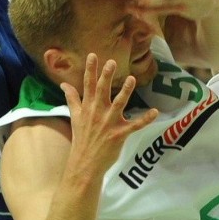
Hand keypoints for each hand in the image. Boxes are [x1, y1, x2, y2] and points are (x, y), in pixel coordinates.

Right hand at [61, 54, 157, 172]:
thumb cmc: (81, 138)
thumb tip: (63, 84)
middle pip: (102, 91)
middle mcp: (97, 113)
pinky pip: (135, 125)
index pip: (88, 85)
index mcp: (87, 107)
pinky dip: (145, 119)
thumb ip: (71, 98)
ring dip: (125, 92)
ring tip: (131, 79)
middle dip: (107, 76)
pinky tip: (155, 111)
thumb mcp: (74, 116)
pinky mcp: (120, 134)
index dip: (90, 69)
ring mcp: (109, 123)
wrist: (85, 163)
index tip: (93, 55)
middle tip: (112, 62)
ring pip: (119, 104)